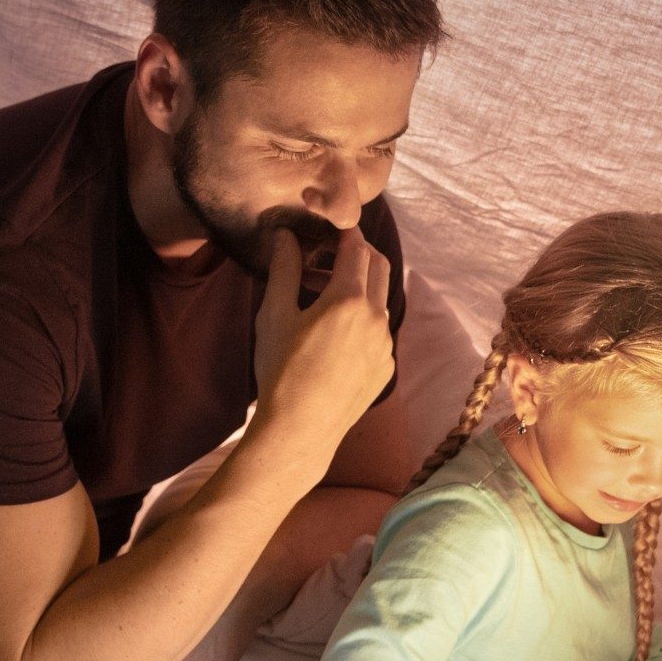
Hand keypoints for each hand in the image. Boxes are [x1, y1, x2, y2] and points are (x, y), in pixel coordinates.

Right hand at [253, 227, 394, 459]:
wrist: (300, 430)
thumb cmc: (280, 371)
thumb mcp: (274, 314)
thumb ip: (284, 268)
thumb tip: (285, 234)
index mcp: (349, 299)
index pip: (356, 246)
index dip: (342, 232)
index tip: (324, 230)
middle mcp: (377, 318)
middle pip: (378, 265)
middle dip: (355, 252)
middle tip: (324, 256)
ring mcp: (386, 344)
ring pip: (380, 299)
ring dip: (357, 286)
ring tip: (320, 296)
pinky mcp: (386, 367)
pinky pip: (380, 329)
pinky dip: (362, 317)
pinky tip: (332, 333)